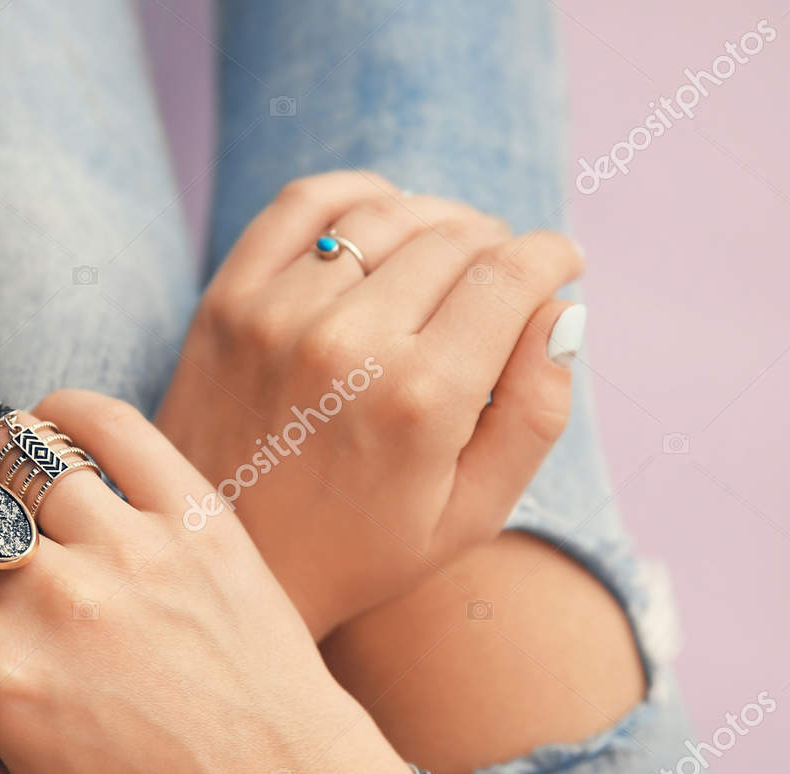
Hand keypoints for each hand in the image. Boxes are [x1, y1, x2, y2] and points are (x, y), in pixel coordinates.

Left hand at [155, 171, 585, 638]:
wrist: (225, 562)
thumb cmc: (358, 551)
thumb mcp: (470, 515)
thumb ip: (536, 413)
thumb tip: (564, 309)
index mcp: (420, 400)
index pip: (512, 275)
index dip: (553, 257)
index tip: (562, 265)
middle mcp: (348, 344)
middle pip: (457, 239)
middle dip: (500, 247)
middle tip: (504, 277)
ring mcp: (278, 315)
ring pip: (388, 214)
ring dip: (436, 220)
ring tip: (450, 254)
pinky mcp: (227, 302)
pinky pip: (304, 204)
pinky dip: (358, 195)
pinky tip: (383, 219)